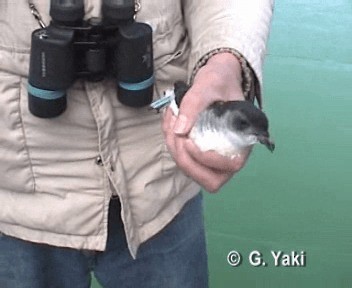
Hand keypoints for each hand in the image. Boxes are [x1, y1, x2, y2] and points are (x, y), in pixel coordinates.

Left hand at [162, 53, 252, 191]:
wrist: (215, 82)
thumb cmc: (218, 82)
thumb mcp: (207, 85)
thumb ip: (194, 105)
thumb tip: (179, 131)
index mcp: (243, 139)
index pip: (231, 165)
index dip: (207, 159)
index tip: (188, 140)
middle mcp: (231, 154)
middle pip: (211, 180)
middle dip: (186, 161)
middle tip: (175, 136)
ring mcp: (215, 157)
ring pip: (193, 171)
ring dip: (175, 151)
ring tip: (171, 121)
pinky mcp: (201, 154)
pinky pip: (184, 160)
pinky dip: (171, 144)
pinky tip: (170, 123)